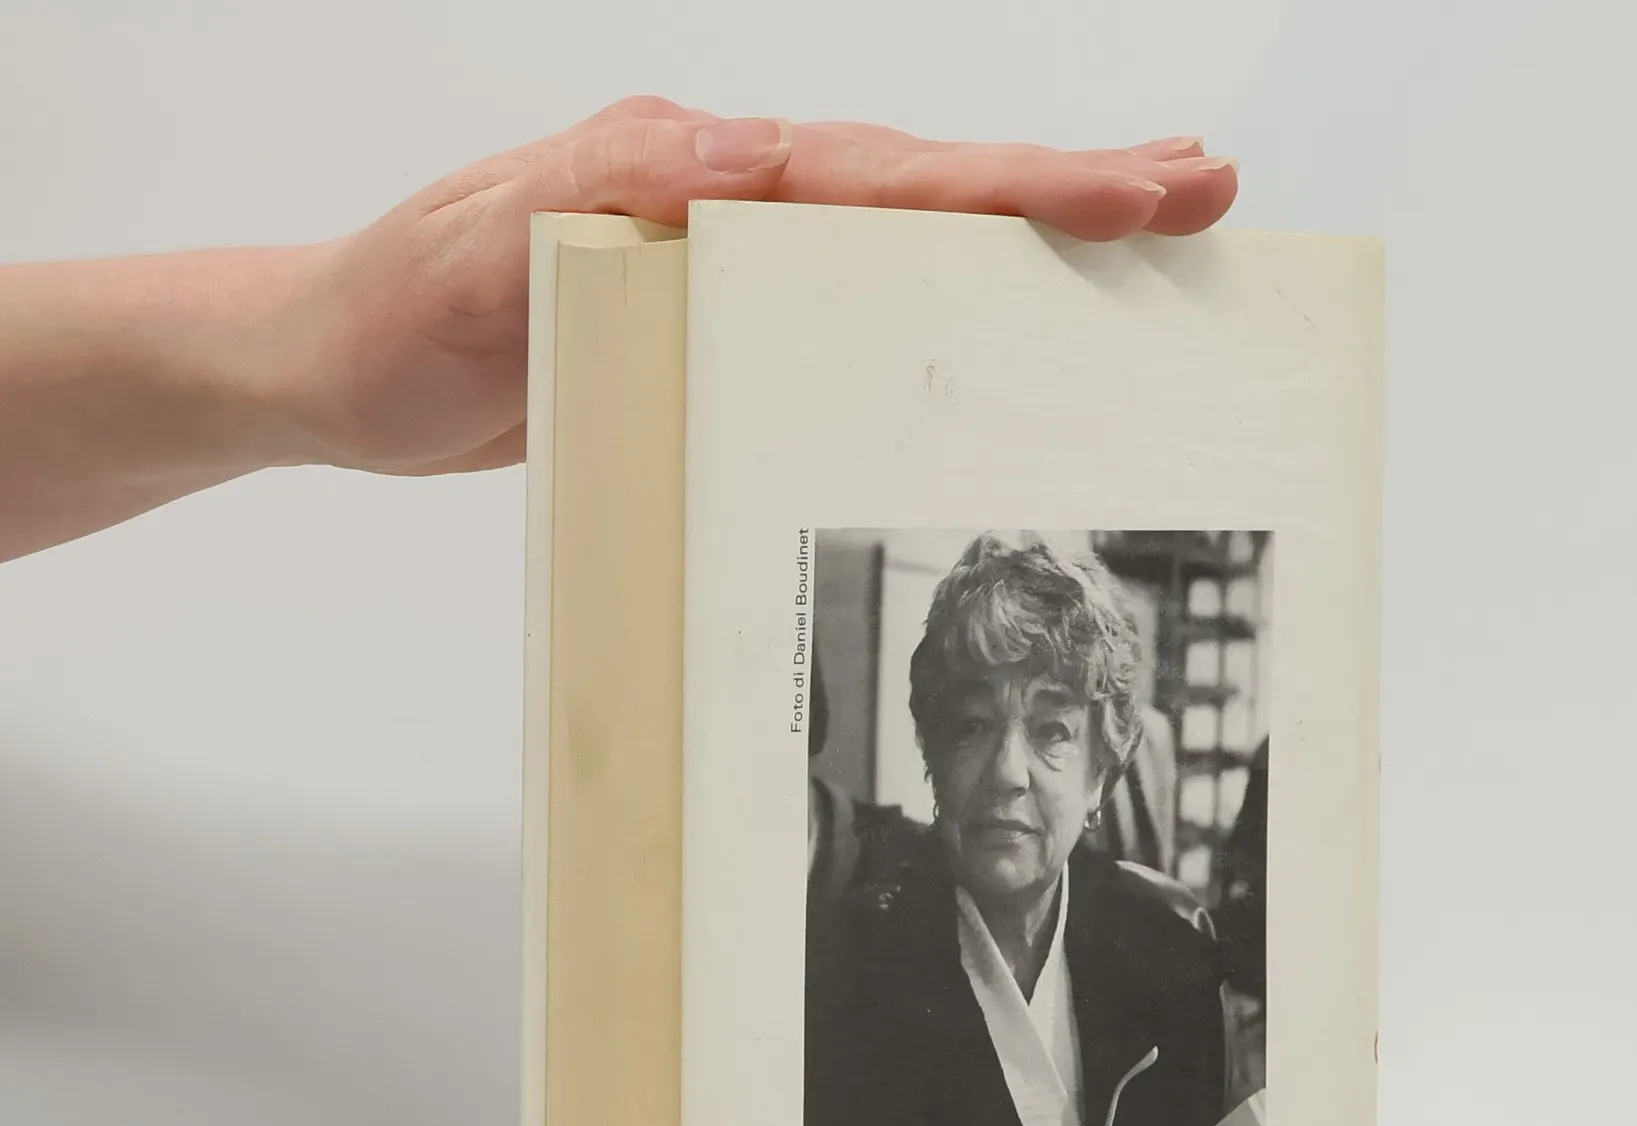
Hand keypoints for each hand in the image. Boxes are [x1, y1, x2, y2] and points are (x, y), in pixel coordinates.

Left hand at [283, 99, 1239, 477]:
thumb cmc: (394, 316)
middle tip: (1199, 188)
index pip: (872, 175)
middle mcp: (726, 197)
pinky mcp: (725, 312)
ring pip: (908, 231)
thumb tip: (746, 151)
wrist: (336, 363)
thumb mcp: (476, 254)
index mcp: (686, 173)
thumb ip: (600, 195)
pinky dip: (946, 293)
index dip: (1003, 187)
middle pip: (923, 182)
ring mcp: (733, 253)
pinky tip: (1005, 313)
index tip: (1124, 195)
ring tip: (1150, 222)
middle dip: (1065, 186)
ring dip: (1030, 227)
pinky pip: (857, 300)